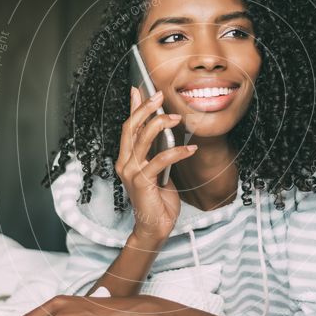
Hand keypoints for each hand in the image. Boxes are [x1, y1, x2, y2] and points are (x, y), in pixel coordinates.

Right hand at [114, 86, 197, 243]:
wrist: (155, 226)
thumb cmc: (158, 199)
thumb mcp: (159, 169)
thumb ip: (157, 151)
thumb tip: (166, 130)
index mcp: (126, 158)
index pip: (128, 127)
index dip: (133, 107)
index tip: (139, 89)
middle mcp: (124, 163)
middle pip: (131, 128)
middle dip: (145, 108)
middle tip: (159, 97)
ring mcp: (131, 172)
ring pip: (142, 139)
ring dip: (160, 124)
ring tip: (177, 118)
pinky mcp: (142, 182)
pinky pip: (160, 160)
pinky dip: (177, 152)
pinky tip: (190, 149)